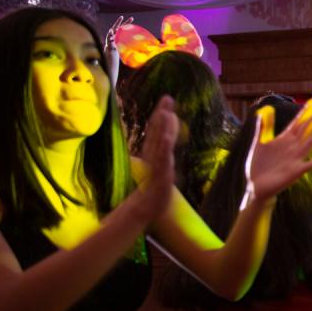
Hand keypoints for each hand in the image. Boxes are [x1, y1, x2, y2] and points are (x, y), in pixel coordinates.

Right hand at [131, 96, 178, 222]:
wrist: (143, 211)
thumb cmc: (148, 191)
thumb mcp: (155, 172)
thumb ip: (157, 159)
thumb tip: (161, 147)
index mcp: (153, 155)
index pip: (157, 132)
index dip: (161, 116)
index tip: (167, 101)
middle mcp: (153, 158)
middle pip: (158, 134)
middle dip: (163, 116)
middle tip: (168, 98)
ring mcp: (156, 167)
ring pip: (160, 145)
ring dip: (162, 129)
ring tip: (166, 113)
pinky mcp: (159, 178)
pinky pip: (161, 162)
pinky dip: (163, 151)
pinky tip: (167, 140)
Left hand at [247, 95, 311, 203]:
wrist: (255, 185)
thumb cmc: (258, 165)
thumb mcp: (259, 143)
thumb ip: (264, 127)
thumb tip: (265, 110)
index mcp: (285, 139)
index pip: (298, 122)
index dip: (307, 111)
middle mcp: (293, 147)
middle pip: (308, 130)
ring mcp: (295, 159)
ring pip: (311, 144)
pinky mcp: (294, 172)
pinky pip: (305, 167)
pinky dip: (311, 163)